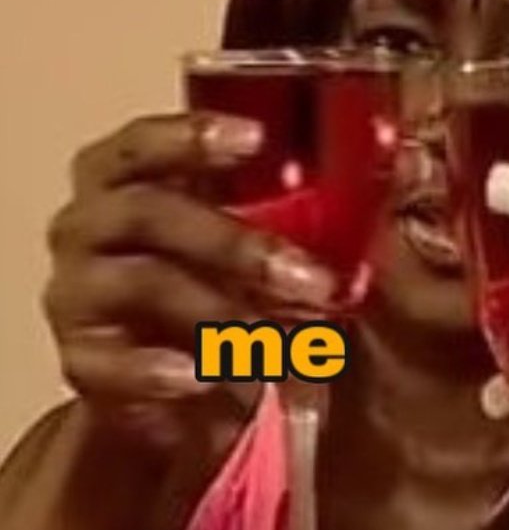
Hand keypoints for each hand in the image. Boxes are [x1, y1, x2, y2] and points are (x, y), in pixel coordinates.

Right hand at [43, 113, 334, 446]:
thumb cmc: (223, 298)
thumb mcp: (262, 253)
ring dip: (223, 311)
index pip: (145, 142)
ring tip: (282, 343)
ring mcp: (76, 293)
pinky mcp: (78, 361)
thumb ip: (311, 218)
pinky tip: (208, 379)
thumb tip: (411, 172)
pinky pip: (112, 362)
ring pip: (144, 283)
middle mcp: (90, 226)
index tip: (256, 140)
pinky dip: (163, 371)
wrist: (170, 393)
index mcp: (130, 182)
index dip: (191, 135)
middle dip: (238, 245)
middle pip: (151, 211)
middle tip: (313, 281)